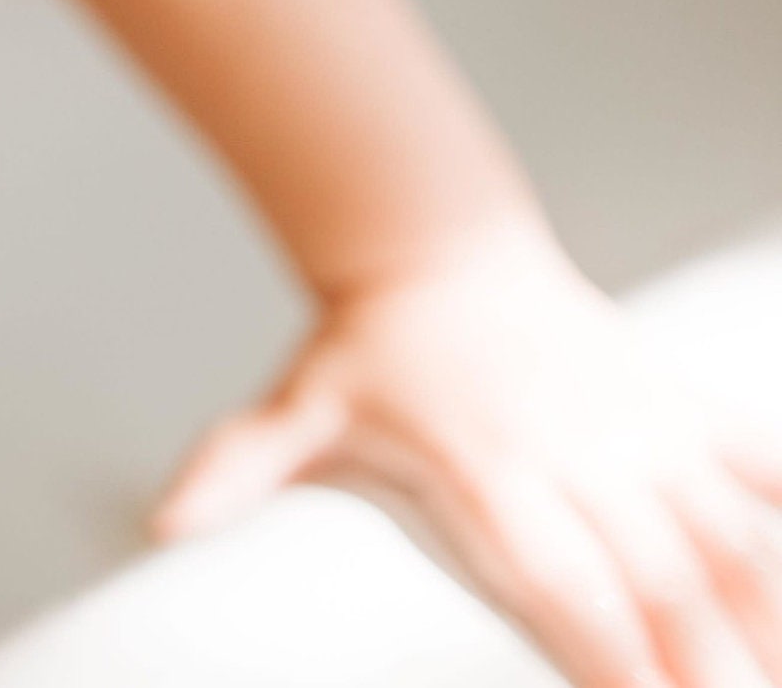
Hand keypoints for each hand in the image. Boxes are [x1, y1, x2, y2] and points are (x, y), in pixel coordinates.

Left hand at [155, 221, 781, 687]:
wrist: (432, 241)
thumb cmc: (368, 347)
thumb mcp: (295, 412)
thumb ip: (239, 469)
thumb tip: (164, 521)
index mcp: (488, 471)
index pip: (564, 583)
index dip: (608, 657)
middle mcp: (575, 453)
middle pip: (662, 578)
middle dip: (706, 663)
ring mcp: (634, 427)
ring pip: (725, 534)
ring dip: (761, 611)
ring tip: (770, 672)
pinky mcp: (672, 404)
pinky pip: (754, 464)